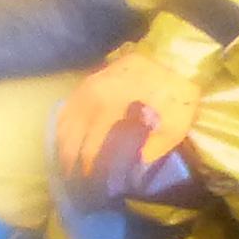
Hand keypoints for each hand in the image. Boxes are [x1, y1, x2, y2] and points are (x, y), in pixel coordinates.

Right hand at [54, 41, 202, 200]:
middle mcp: (92, 96)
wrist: (174, 56)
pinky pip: (68, 105)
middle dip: (69, 158)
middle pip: (71, 134)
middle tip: (71, 177)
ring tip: (65, 160)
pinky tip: (66, 135)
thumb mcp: (175, 124)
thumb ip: (154, 148)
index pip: (90, 145)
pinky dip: (64, 123)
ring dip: (63, 142)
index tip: (90, 182)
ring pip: (64, 119)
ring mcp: (88, 86)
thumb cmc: (175, 91)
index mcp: (110, 106)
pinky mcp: (91, 80)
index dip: (88, 166)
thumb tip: (135, 164)